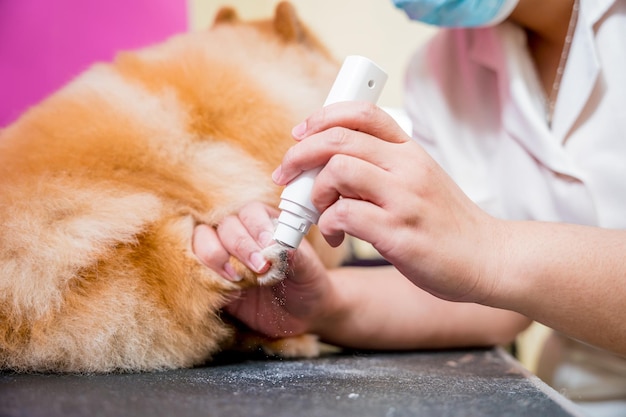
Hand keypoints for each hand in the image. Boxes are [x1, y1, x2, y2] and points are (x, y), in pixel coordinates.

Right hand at [193, 202, 335, 337]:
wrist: (303, 314)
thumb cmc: (307, 282)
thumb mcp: (307, 269)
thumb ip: (295, 256)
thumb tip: (282, 247)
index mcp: (264, 223)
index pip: (250, 212)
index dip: (256, 227)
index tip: (267, 246)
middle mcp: (241, 234)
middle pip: (225, 225)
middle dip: (240, 245)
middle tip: (259, 267)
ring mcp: (224, 255)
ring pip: (202, 240)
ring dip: (215, 256)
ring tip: (237, 278)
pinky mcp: (212, 279)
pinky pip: (196, 270)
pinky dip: (204, 276)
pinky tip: (227, 290)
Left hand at [273, 102, 501, 302]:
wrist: (488, 258)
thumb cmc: (447, 223)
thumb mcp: (421, 180)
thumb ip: (382, 167)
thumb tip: (330, 164)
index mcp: (411, 151)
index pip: (363, 112)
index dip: (323, 116)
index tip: (301, 134)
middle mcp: (407, 168)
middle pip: (339, 138)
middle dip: (300, 154)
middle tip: (286, 175)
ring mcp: (404, 199)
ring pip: (338, 171)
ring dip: (315, 192)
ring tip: (320, 211)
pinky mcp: (398, 233)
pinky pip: (344, 214)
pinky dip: (328, 223)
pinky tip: (336, 235)